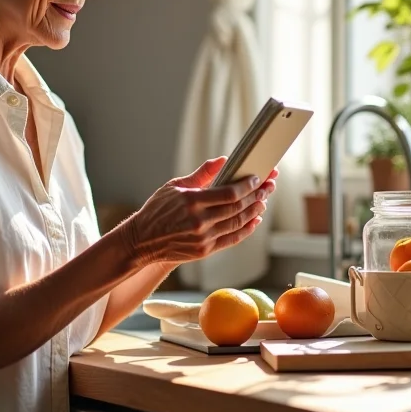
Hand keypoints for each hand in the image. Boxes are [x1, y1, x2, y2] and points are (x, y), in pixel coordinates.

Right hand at [121, 157, 277, 266]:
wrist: (143, 240)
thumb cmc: (158, 209)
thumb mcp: (175, 186)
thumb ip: (201, 173)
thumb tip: (222, 160)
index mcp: (191, 201)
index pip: (229, 193)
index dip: (247, 185)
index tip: (257, 178)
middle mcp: (199, 220)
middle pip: (237, 208)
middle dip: (256, 196)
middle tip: (267, 188)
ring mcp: (203, 238)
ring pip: (237, 223)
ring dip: (254, 212)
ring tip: (263, 202)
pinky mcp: (204, 251)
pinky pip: (232, 239)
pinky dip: (246, 230)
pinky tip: (253, 221)